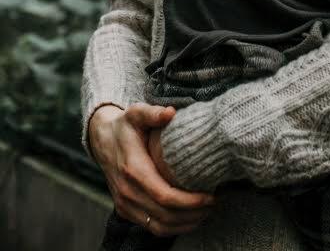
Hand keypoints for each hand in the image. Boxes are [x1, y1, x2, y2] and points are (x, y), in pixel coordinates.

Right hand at [88, 103, 215, 236]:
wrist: (102, 140)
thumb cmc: (125, 126)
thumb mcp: (136, 114)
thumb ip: (153, 113)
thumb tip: (170, 112)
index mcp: (132, 170)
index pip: (164, 196)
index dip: (189, 201)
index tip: (211, 196)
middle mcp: (127, 192)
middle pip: (165, 215)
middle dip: (193, 214)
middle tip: (215, 203)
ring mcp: (125, 204)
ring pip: (159, 227)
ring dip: (185, 224)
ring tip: (207, 212)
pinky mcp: (125, 211)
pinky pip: (151, 227)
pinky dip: (173, 228)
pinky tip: (190, 218)